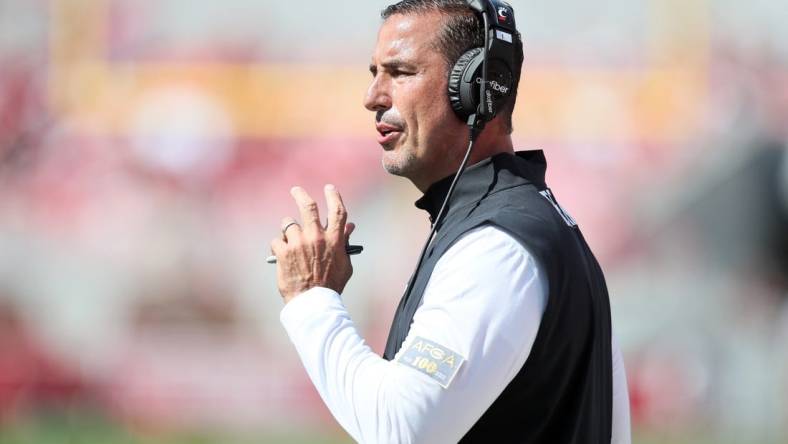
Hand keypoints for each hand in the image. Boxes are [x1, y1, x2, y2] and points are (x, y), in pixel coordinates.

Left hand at [270, 185, 355, 302]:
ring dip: (287, 230)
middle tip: (295, 190)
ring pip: (288, 224)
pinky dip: (278, 247)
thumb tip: (349, 227)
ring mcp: (299, 243)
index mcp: (334, 240)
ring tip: (288, 242)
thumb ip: (344, 243)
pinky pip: (276, 241)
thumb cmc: (331, 285)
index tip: (329, 188)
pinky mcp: (283, 252)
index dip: (334, 196)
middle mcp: (317, 237)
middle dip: (300, 195)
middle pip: (308, 207)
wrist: (313, 303)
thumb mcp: (345, 264)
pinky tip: (281, 257)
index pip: (337, 211)